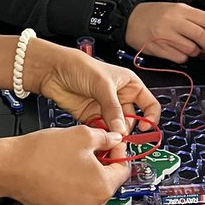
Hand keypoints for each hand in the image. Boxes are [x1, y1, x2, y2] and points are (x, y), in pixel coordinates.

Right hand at [5, 126, 130, 204]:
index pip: (123, 170)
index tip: (113, 144)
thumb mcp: (82, 135)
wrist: (10, 168)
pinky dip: (75, 187)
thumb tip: (114, 140)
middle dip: (103, 165)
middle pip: (108, 182)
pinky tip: (63, 172)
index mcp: (102, 188)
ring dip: (88, 176)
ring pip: (92, 192)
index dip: (119, 152)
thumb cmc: (41, 154)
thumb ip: (106, 138)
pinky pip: (77, 200)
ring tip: (73, 160)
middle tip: (91, 150)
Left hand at [27, 39, 159, 134]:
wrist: (53, 70)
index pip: (149, 104)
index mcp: (129, 85)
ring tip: (108, 137)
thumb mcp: (102, 84)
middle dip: (126, 129)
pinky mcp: (92, 117)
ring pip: (116, 128)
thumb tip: (121, 129)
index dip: (150, 118)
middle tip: (120, 136)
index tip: (144, 129)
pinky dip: (101, 136)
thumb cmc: (79, 66)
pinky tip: (98, 137)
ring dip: (113, 134)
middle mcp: (119, 97)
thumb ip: (113, 108)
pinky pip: (101, 131)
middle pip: (132, 120)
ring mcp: (105, 108)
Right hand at [125, 2, 204, 62]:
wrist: (129, 20)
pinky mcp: (158, 48)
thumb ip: (193, 20)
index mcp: (181, 9)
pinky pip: (179, 57)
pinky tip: (178, 51)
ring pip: (192, 49)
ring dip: (196, 52)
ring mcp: (165, 35)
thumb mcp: (175, 9)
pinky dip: (183, 57)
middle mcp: (174, 21)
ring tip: (192, 48)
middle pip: (202, 36)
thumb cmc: (155, 15)